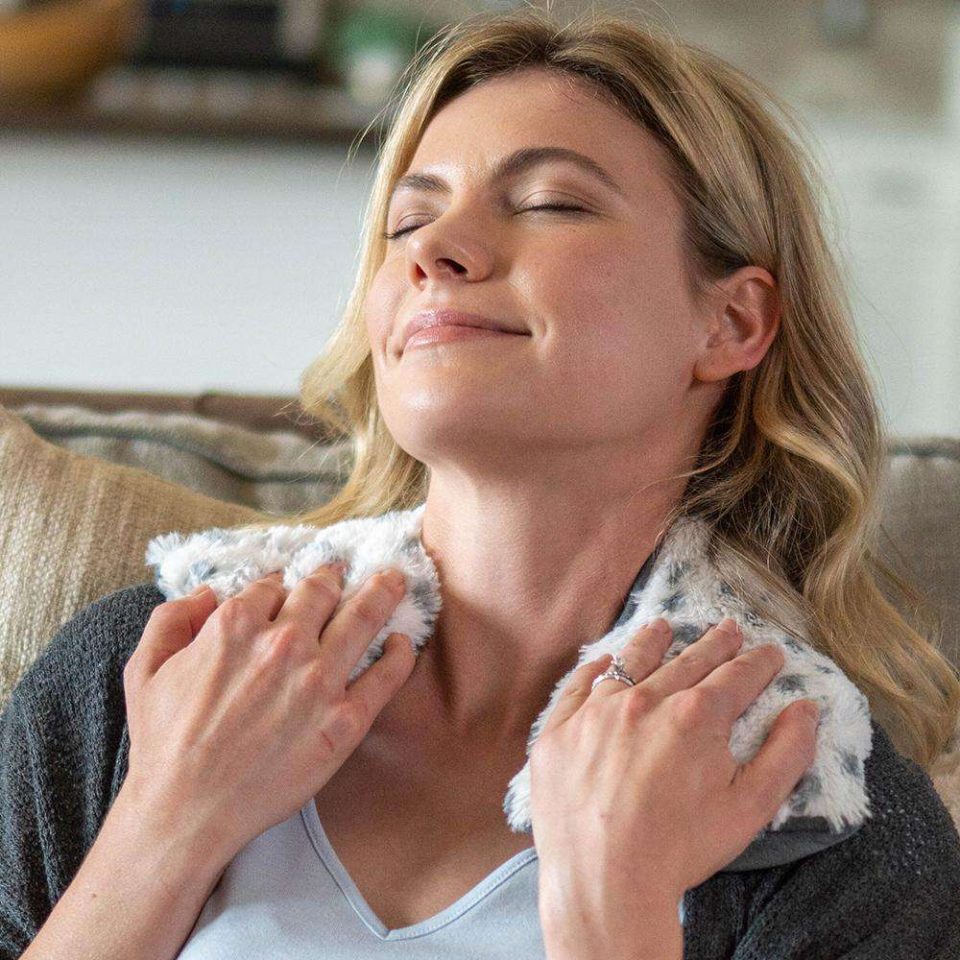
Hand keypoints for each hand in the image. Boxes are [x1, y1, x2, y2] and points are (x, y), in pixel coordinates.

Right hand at [120, 562, 415, 867]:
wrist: (186, 813)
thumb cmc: (162, 744)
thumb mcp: (145, 669)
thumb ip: (172, 619)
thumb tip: (206, 593)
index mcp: (236, 625)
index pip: (273, 586)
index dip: (280, 585)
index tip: (290, 587)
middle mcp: (284, 644)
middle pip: (323, 592)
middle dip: (334, 576)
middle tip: (346, 571)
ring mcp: (319, 681)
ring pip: (363, 618)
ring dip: (383, 592)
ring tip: (395, 580)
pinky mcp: (344, 720)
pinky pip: (386, 676)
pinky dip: (399, 654)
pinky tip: (402, 643)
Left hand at [529, 617, 819, 911]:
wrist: (602, 880)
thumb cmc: (681, 849)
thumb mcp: (750, 807)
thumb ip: (785, 753)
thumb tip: (807, 709)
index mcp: (696, 715)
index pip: (736, 676)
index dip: (758, 663)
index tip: (770, 652)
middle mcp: (645, 700)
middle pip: (688, 661)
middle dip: (715, 644)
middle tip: (729, 628)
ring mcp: (597, 711)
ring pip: (631, 662)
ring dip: (652, 642)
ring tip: (664, 626)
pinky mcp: (560, 729)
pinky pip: (579, 686)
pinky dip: (596, 669)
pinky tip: (605, 661)